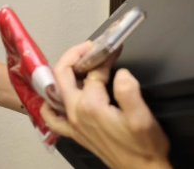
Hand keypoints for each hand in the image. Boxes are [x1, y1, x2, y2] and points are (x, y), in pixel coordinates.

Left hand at [41, 42, 170, 168]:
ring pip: (56, 91)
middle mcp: (76, 114)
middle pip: (63, 75)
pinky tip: (56, 97)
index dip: (104, 58)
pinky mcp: (75, 132)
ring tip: (79, 64)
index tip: (114, 49)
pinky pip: (53, 117)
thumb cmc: (143, 147)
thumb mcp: (142, 116)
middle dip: (74, 55)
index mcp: (91, 106)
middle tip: (90, 47)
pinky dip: (50, 103)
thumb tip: (120, 72)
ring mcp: (73, 123)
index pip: (93, 72)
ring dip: (63, 73)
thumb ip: (129, 90)